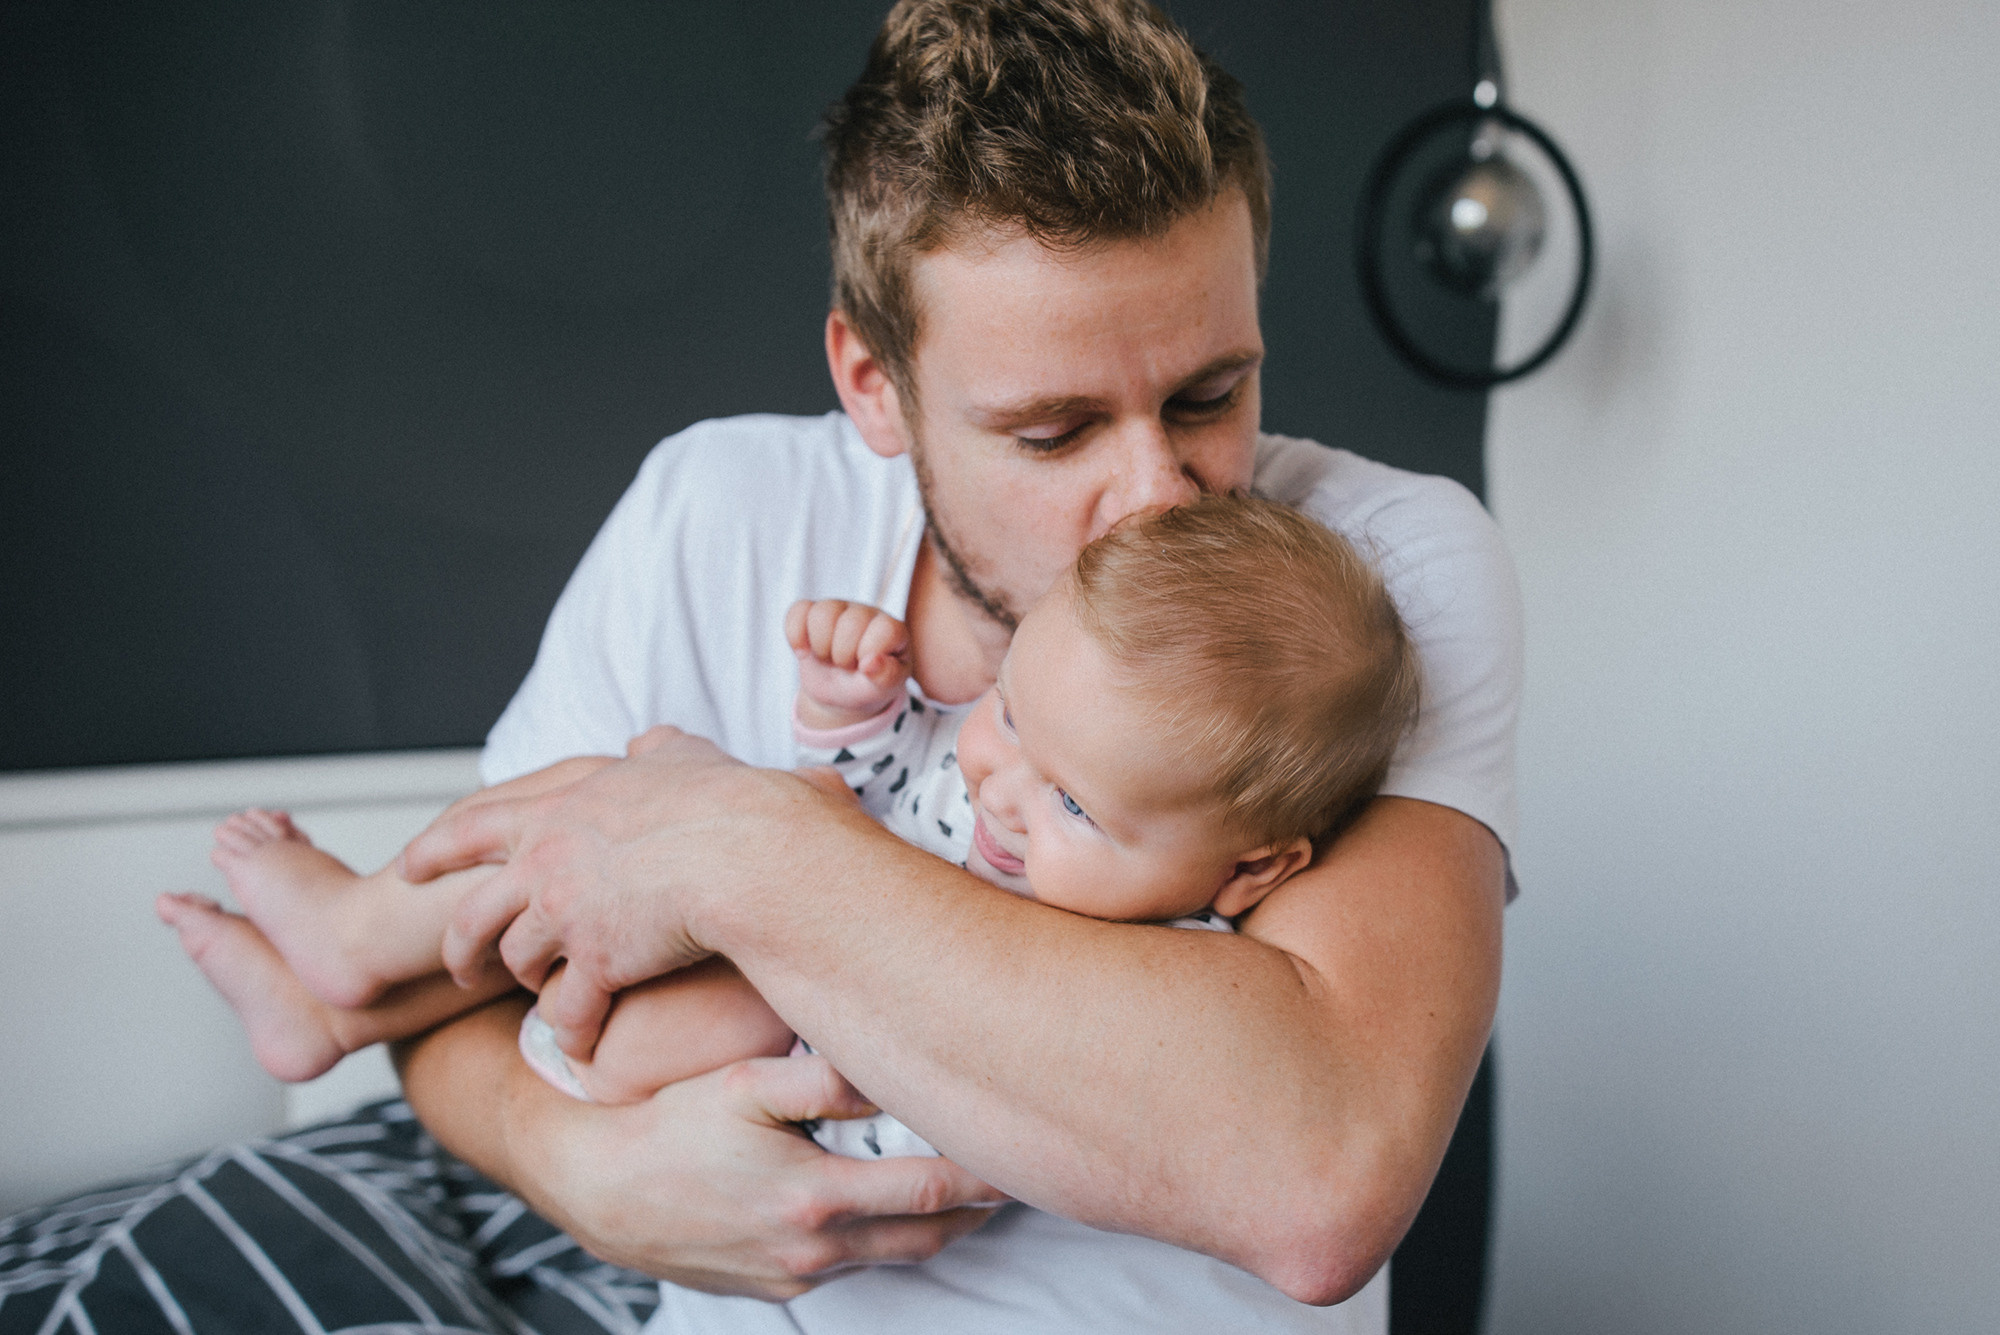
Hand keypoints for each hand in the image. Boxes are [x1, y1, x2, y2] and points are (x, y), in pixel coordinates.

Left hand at [406, 727, 827, 1058]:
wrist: (745, 850)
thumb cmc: (725, 800)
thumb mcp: (681, 755)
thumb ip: (654, 749)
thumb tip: (646, 743)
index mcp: (557, 811)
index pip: (472, 826)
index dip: (434, 849)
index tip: (408, 866)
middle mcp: (546, 864)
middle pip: (474, 913)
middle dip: (459, 945)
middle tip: (459, 967)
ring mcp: (566, 916)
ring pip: (517, 962)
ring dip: (526, 983)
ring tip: (538, 999)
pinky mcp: (598, 963)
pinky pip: (569, 1011)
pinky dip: (573, 1032)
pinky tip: (581, 1046)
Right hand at [516, 1050, 1007, 1295]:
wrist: (595, 1188)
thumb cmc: (667, 1125)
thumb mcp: (746, 1084)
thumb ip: (826, 1082)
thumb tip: (894, 1071)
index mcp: (815, 1198)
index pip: (932, 1193)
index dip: (985, 1176)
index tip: (1019, 1154)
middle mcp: (812, 1250)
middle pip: (927, 1237)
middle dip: (978, 1211)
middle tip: (1016, 1175)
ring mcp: (791, 1277)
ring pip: (891, 1256)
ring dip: (935, 1228)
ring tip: (972, 1194)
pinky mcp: (771, 1289)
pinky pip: (847, 1269)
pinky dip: (882, 1242)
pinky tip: (893, 1212)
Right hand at [785, 599, 910, 728]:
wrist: (841, 692)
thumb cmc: (869, 685)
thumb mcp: (885, 687)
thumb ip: (887, 676)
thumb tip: (871, 663)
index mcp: (891, 629)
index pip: (884, 630)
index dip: (869, 654)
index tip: (867, 669)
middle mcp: (866, 613)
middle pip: (850, 623)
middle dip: (843, 656)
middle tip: (846, 666)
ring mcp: (838, 609)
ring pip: (822, 613)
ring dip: (821, 646)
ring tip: (828, 658)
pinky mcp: (811, 612)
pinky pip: (797, 611)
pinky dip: (796, 636)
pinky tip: (805, 652)